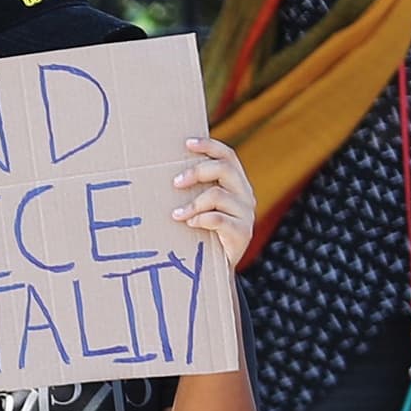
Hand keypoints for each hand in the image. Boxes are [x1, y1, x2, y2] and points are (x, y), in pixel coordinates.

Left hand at [171, 137, 256, 272]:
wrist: (217, 267)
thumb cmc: (203, 231)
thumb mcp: (201, 206)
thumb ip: (194, 189)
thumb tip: (164, 172)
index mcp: (236, 183)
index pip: (228, 156)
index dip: (209, 146)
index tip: (186, 143)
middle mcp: (245, 194)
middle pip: (224, 169)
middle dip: (196, 172)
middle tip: (175, 183)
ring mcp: (246, 213)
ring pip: (218, 195)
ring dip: (192, 203)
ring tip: (176, 214)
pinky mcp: (243, 232)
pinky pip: (218, 219)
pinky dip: (200, 219)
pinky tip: (189, 224)